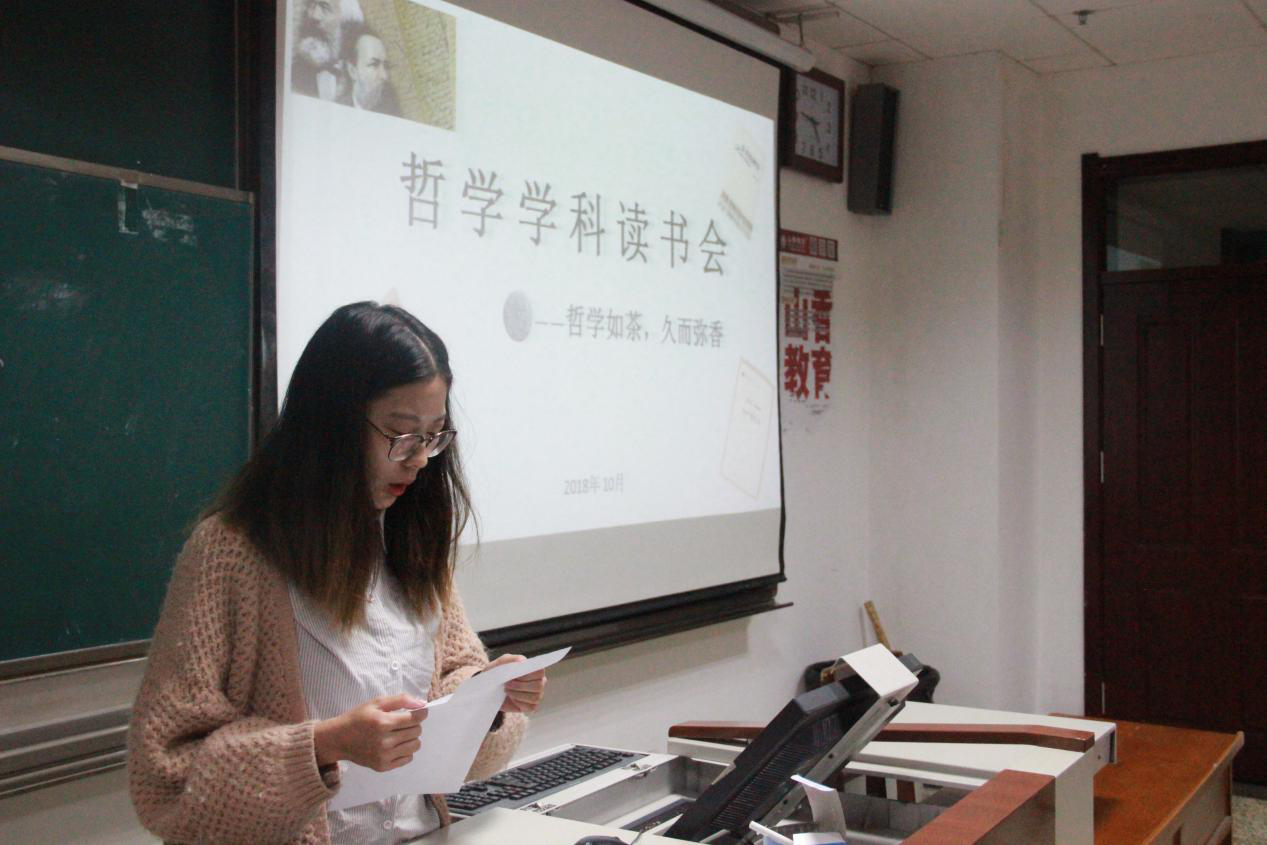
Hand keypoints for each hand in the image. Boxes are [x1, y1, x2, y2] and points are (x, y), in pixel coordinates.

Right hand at [313, 693, 427, 770]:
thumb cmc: (358, 717)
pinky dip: (405, 751)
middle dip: (414, 725)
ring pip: (415, 746)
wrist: (338, 739)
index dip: (421, 714)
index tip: (419, 712)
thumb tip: (422, 704)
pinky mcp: (383, 767)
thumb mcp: (376, 702)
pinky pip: (407, 758)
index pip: (415, 719)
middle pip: (416, 732)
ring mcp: (384, 756)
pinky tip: (395, 745)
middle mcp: (385, 741)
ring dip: (412, 738)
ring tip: (400, 734)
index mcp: (383, 723)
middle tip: (403, 722)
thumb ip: (400, 700)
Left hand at [485, 653, 547, 714]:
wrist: (490, 689)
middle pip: (539, 686)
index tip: (516, 675)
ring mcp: (536, 695)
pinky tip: (511, 698)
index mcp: (534, 670)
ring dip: (518, 694)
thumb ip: (510, 659)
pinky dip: (519, 702)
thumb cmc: (498, 673)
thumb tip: (521, 661)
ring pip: (535, 697)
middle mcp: (539, 682)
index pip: (540, 671)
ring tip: (507, 690)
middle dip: (521, 686)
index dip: (529, 674)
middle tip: (507, 684)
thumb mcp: (500, 663)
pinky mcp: (531, 706)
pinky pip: (530, 707)